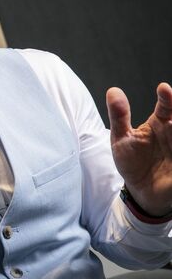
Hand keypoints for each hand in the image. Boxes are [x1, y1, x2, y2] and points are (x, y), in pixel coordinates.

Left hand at [107, 83, 171, 216]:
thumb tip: (113, 91)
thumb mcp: (121, 138)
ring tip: (171, 125)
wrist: (141, 189)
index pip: (166, 106)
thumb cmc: (132, 160)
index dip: (167, 97)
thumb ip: (119, 116)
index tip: (163, 88)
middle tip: (170, 118)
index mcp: (161, 123)